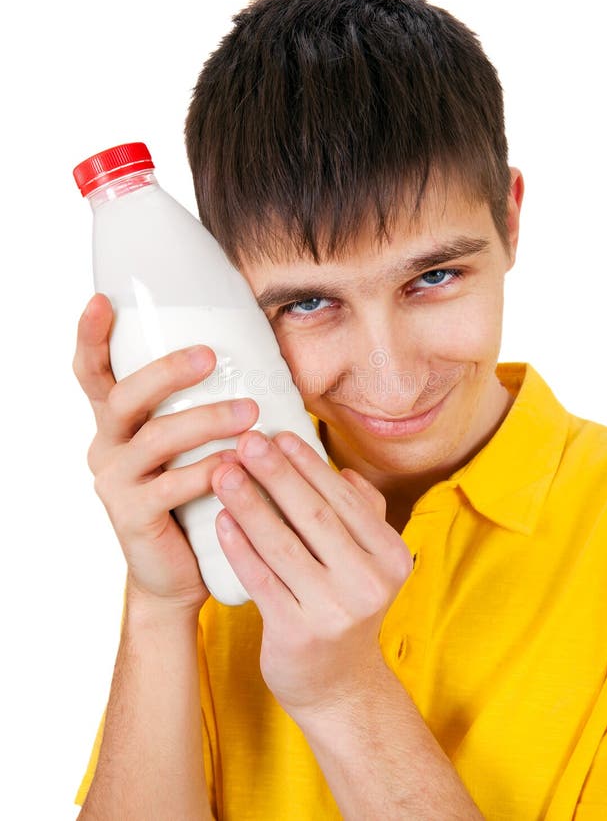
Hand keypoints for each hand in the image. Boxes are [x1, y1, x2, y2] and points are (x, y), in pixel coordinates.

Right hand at [72, 293, 258, 613]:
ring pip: (155, 439)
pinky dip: (207, 471)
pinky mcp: (132, 516)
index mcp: (117, 423)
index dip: (91, 336)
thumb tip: (249, 355)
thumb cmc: (194, 496)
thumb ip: (198, 407)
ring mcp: (114, 482)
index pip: (92, 373)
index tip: (102, 299)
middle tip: (210, 355)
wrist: (180, 571)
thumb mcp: (188, 446)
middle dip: (166, 372)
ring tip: (250, 413)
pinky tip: (236, 465)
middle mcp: (107, 446)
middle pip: (125, 396)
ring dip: (206, 421)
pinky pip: (171, 486)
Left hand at [211, 429, 412, 716]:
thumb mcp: (368, 562)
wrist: (338, 686)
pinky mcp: (298, 634)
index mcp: (390, 555)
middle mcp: (369, 582)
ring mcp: (335, 611)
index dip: (308, 463)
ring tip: (223, 471)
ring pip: (283, 544)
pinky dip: (239, 547)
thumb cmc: (344, 606)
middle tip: (246, 439)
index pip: (344, 498)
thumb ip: (361, 514)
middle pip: (314, 515)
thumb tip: (342, 469)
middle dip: (276, 473)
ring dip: (250, 503)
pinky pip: (262, 580)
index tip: (277, 433)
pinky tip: (220, 520)